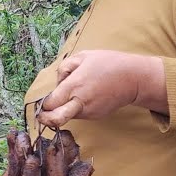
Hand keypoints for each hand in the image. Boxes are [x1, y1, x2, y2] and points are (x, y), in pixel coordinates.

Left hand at [36, 50, 167, 127]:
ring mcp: (89, 111)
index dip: (43, 104)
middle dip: (45, 119)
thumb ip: (65, 68)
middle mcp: (80, 102)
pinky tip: (85, 96)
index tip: (42, 102)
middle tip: (41, 116)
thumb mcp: (83, 56)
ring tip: (74, 93)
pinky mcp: (96, 116)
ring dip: (63, 109)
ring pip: (67, 116)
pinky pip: (79, 114)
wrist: (134, 79)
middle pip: (56, 119)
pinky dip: (76, 108)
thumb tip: (57, 84)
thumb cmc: (108, 64)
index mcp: (74, 86)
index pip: (50, 103)